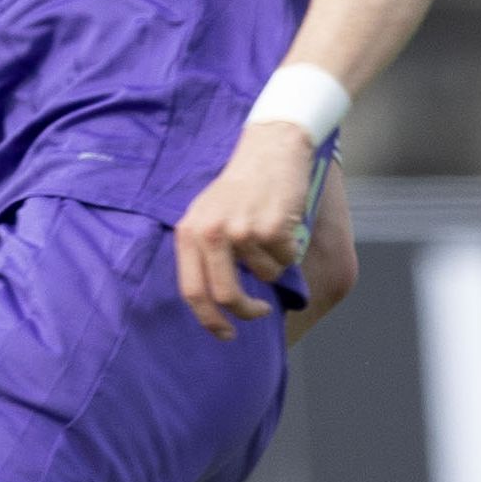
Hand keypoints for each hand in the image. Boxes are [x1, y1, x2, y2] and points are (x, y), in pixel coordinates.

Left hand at [173, 121, 316, 339]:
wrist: (270, 147)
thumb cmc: (242, 185)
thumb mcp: (208, 215)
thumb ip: (205, 253)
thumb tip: (220, 303)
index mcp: (189, 232)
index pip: (192, 291)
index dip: (209, 320)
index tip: (225, 334)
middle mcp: (210, 232)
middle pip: (227, 295)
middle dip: (247, 311)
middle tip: (260, 311)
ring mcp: (241, 230)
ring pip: (266, 274)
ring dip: (275, 261)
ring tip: (272, 230)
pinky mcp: (271, 226)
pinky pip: (287, 257)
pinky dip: (291, 246)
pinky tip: (285, 220)